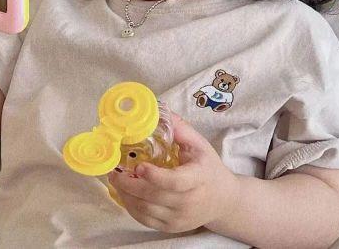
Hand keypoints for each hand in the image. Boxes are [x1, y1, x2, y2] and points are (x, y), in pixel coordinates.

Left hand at [107, 112, 237, 232]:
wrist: (223, 200)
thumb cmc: (209, 168)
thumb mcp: (200, 145)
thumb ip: (181, 129)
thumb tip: (161, 110)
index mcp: (199, 178)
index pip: (175, 182)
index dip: (155, 176)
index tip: (139, 166)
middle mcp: (190, 201)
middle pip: (155, 196)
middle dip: (130, 184)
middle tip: (115, 171)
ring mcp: (180, 218)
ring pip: (147, 211)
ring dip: (126, 195)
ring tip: (116, 179)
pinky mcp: (172, 227)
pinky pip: (146, 221)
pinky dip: (131, 207)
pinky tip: (125, 193)